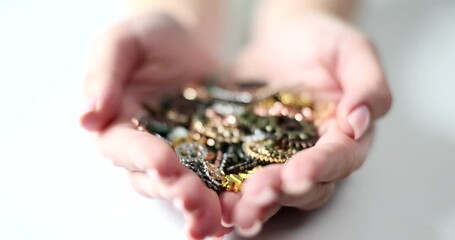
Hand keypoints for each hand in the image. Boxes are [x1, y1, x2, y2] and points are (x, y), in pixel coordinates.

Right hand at [80, 13, 225, 238]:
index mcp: (117, 124)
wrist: (189, 42)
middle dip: (176, 191)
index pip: (124, 146)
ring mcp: (178, 156)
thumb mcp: (124, 41)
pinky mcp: (208, 156)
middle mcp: (144, 149)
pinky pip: (215, 181)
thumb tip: (87, 115)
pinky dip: (225, 198)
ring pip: (183, 189)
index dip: (142, 156)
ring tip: (220, 219)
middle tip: (196, 201)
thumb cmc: (150, 38)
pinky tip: (239, 211)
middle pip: (154, 179)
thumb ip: (104, 72)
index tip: (164, 162)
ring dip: (200, 208)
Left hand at [224, 11, 391, 236]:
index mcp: (346, 135)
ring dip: (256, 204)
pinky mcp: (251, 153)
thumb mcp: (352, 49)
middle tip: (257, 195)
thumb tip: (360, 121)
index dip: (319, 168)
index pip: (338, 159)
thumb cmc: (323, 41)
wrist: (284, 38)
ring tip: (235, 211)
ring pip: (275, 191)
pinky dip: (230, 191)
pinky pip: (242, 176)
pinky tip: (216, 199)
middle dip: (281, 193)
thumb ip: (367, 83)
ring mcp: (282, 157)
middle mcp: (316, 154)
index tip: (299, 173)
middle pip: (305, 186)